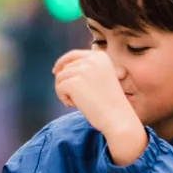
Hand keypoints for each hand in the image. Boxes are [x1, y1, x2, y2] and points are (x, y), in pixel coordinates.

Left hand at [52, 49, 146, 163]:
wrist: (117, 118)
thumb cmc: (109, 103)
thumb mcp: (100, 79)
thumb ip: (84, 70)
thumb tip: (60, 68)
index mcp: (100, 56)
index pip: (73, 55)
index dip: (62, 62)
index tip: (55, 71)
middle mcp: (91, 59)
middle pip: (65, 68)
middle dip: (66, 83)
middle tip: (78, 99)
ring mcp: (82, 70)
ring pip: (60, 77)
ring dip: (65, 91)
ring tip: (77, 102)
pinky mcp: (74, 82)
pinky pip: (59, 87)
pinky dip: (63, 98)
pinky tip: (74, 105)